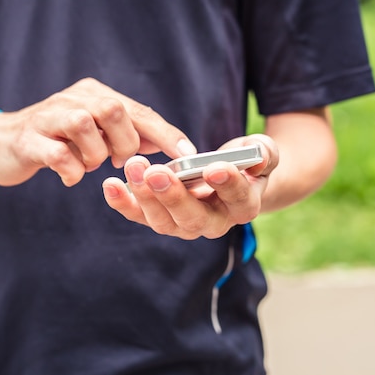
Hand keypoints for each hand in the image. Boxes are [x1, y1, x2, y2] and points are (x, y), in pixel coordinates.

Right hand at [0, 78, 195, 185]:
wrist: (0, 143)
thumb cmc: (55, 140)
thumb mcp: (93, 133)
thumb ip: (126, 133)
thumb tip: (169, 143)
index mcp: (92, 94)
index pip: (136, 110)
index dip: (164, 133)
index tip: (186, 154)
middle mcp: (72, 98)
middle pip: (112, 109)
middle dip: (124, 143)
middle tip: (117, 162)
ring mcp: (47, 117)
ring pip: (84, 124)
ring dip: (94, 154)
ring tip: (89, 165)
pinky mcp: (28, 139)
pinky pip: (56, 153)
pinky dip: (70, 170)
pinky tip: (70, 177)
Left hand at [101, 135, 278, 239]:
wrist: (223, 174)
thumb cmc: (244, 162)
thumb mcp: (261, 151)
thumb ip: (264, 153)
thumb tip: (257, 157)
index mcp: (242, 207)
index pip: (237, 200)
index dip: (228, 185)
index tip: (214, 168)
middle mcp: (212, 223)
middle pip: (193, 219)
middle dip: (173, 196)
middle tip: (157, 172)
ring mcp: (181, 223)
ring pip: (162, 221)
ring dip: (145, 196)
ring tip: (134, 167)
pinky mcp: (156, 216)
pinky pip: (138, 215)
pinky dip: (122, 202)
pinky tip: (110, 185)